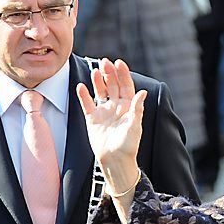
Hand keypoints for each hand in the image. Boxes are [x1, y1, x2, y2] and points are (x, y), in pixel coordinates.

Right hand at [76, 58, 144, 184]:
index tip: (119, 63)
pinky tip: (81, 86)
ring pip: (101, 92)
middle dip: (110, 73)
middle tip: (105, 62)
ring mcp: (104, 112)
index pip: (126, 86)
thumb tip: (142, 92)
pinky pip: (87, 104)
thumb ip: (137, 108)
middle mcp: (117, 107)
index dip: (123, 74)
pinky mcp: (93, 119)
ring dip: (98, 81)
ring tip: (96, 71)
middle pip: (113, 86)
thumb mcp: (135, 126)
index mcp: (129, 107)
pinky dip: (84, 95)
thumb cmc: (128, 146)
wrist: (115, 161)